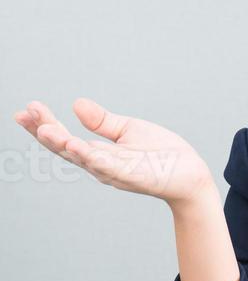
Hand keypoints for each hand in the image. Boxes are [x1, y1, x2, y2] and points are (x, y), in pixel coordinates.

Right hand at [13, 98, 213, 208]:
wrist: (190, 174)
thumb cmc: (161, 155)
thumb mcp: (129, 130)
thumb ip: (103, 121)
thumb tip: (76, 104)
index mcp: (99, 154)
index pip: (65, 138)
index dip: (44, 125)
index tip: (26, 110)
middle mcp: (101, 166)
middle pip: (66, 149)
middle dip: (44, 131)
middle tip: (25, 114)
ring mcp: (115, 172)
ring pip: (83, 158)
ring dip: (62, 144)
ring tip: (43, 129)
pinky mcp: (132, 176)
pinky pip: (108, 166)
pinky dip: (91, 157)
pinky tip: (76, 146)